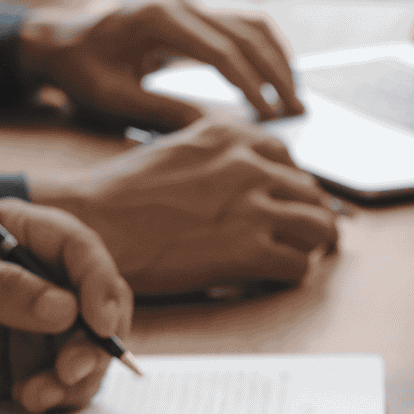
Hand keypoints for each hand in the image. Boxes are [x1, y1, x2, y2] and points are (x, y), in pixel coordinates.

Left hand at [0, 199, 131, 413]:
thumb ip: (0, 291)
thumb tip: (65, 309)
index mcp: (22, 234)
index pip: (81, 252)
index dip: (99, 285)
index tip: (98, 323)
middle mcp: (42, 276)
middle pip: (100, 305)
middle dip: (95, 342)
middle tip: (71, 371)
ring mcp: (39, 322)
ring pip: (89, 348)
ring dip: (77, 377)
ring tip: (38, 395)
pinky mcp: (30, 360)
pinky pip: (66, 381)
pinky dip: (58, 394)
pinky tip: (28, 399)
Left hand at [20, 0, 304, 127]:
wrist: (61, 42)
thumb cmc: (81, 71)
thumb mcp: (114, 99)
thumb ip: (162, 111)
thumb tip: (213, 130)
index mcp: (156, 16)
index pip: (220, 51)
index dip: (250, 85)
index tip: (270, 116)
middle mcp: (177, 1)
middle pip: (245, 33)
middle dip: (276, 74)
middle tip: (298, 111)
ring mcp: (188, 2)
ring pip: (251, 24)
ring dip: (278, 59)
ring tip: (296, 97)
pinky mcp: (194, 12)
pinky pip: (242, 26)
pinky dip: (266, 51)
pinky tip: (279, 78)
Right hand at [32, 118, 339, 295]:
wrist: (94, 223)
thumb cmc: (124, 193)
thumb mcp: (179, 149)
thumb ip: (220, 156)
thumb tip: (252, 176)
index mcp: (234, 136)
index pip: (290, 160)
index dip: (288, 187)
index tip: (281, 205)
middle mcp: (251, 165)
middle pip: (312, 193)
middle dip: (306, 217)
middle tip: (297, 238)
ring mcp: (254, 207)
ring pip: (319, 227)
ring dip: (309, 245)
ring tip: (292, 257)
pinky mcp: (249, 250)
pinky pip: (299, 265)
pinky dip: (290, 275)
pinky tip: (269, 278)